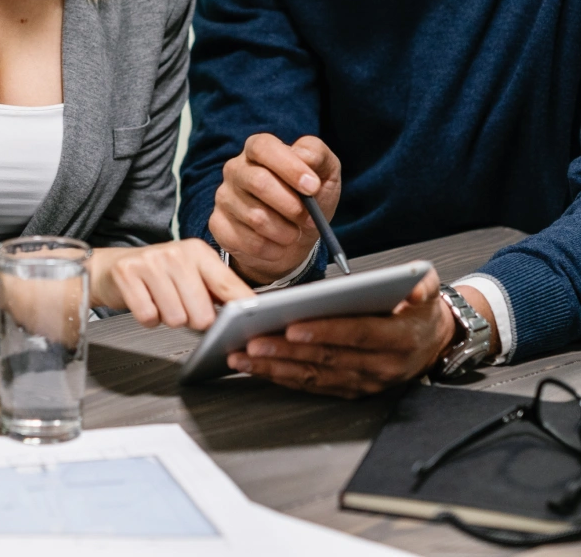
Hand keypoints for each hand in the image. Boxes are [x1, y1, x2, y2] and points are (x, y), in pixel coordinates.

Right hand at [91, 238, 253, 330]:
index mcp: (199, 252)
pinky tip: (146, 302)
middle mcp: (176, 253)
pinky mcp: (127, 272)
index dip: (241, 311)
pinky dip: (148, 318)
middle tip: (182, 308)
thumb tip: (249, 312)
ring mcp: (150, 261)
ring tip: (161, 302)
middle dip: (193, 321)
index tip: (247, 326)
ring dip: (168, 319)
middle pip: (203, 314)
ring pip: (176, 318)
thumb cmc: (159, 275)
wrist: (112, 266)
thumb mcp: (192, 275)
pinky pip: (148, 316)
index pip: (230, 287)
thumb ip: (219, 292)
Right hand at [210, 133, 341, 284]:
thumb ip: (317, 154)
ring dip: (285, 231)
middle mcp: (235, 169)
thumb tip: (305, 157)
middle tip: (310, 219)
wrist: (296, 236)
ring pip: (255, 216)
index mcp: (258, 149)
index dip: (289, 167)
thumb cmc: (308, 198)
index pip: (263, 147)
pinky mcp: (219, 225)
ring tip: (294, 233)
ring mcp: (224, 197)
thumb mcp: (324, 172)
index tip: (313, 187)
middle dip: (291, 205)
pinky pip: (246, 241)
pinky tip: (278, 245)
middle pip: (258, 182)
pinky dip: (272, 249)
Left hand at [225, 266, 459, 397]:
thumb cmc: (417, 311)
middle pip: (328, 359)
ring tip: (242, 357)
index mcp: (398, 340)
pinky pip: (313, 386)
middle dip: (286, 352)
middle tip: (252, 342)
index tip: (292, 327)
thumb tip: (415, 286)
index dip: (324, 332)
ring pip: (315, 377)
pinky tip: (257, 368)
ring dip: (276, 369)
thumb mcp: (426, 290)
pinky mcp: (351, 390)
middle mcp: (381, 367)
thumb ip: (421, 284)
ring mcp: (365, 383)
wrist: (432, 343)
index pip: (357, 335)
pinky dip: (283, 378)